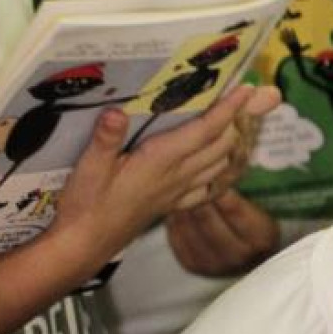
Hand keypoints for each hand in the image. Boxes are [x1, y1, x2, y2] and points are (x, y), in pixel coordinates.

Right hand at [53, 85, 273, 265]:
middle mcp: (177, 175)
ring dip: (228, 142)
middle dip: (234, 119)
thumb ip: (105, 139)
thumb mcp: (88, 167)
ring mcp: (177, 192)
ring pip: (219, 164)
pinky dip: (216, 170)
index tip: (247, 88)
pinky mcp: (171, 204)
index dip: (229, 108)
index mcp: (161, 161)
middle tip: (238, 98)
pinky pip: (206, 186)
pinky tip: (212, 163)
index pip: (206, 130)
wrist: (85, 245)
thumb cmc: (86, 205)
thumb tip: (116, 111)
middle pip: (221, 144)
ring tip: (227, 122)